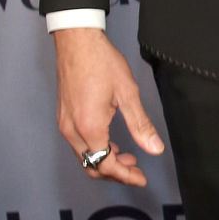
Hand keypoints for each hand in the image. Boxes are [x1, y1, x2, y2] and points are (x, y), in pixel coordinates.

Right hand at [54, 29, 165, 188]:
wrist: (77, 41)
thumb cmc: (101, 62)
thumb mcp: (127, 93)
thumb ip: (140, 124)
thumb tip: (154, 148)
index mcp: (89, 127)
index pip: (106, 165)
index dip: (125, 175)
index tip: (141, 178)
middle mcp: (72, 130)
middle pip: (92, 166)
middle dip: (115, 172)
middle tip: (136, 170)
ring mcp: (65, 124)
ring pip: (84, 157)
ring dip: (105, 161)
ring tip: (128, 156)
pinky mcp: (63, 117)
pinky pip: (78, 144)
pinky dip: (95, 150)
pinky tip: (112, 143)